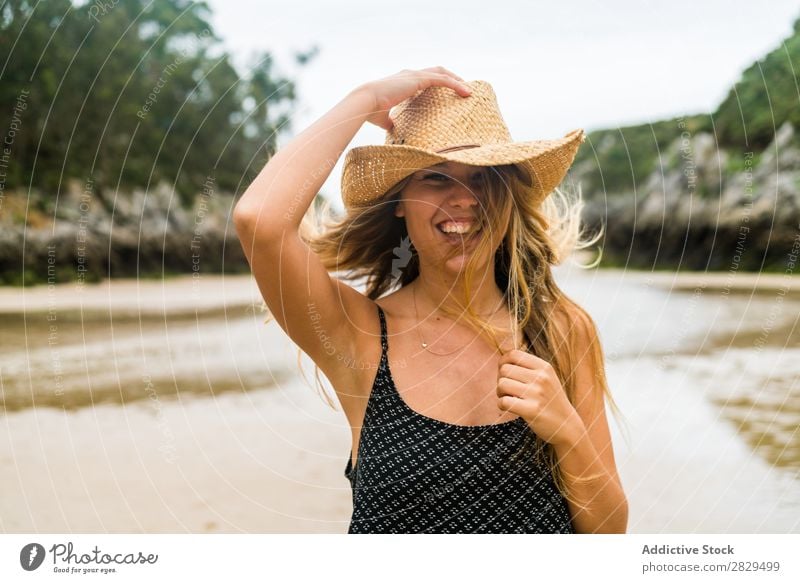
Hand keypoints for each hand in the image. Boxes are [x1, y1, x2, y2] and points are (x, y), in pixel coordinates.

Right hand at [355, 67, 471, 129]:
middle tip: (463, 88)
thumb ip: (391, 122)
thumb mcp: (384, 119)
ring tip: (469, 90)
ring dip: (457, 80)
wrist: (365, 102)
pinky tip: (466, 91)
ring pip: (442, 73)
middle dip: (451, 77)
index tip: (448, 92)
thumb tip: (393, 130)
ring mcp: (414, 75)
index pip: (425, 78)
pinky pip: (442, 79)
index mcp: (403, 81)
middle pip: (436, 71)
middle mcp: (410, 74)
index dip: (437, 82)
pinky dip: (455, 84)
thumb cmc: (371, 111)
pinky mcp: (418, 79)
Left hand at [496, 349, 584, 445]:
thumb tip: (502, 359)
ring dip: (500, 392)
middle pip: (504, 369)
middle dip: (500, 379)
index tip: (504, 373)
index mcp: (544, 367)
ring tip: (508, 397)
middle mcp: (541, 378)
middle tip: (507, 389)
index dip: (502, 362)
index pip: (513, 354)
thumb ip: (528, 367)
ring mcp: (537, 394)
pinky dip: (501, 404)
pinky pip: (504, 401)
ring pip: (502, 384)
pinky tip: (508, 407)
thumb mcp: (546, 378)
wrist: (567, 425)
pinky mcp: (532, 410)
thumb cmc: (550, 400)